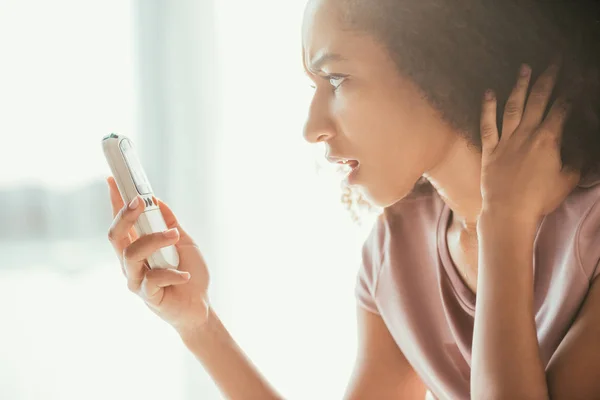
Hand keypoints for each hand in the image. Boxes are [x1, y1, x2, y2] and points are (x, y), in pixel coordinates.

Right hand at [106, 177, 209, 334]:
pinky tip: (185, 275)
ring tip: (175, 236)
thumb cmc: (190, 273)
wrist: (200, 307)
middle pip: (115, 236)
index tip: (113, 179)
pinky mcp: (147, 296)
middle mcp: (131, 263)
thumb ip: (169, 222)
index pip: (121, 221)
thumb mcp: (183, 241)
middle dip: (124, 215)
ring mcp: (136, 280)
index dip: (115, 200)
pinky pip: (154, 280)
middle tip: (139, 201)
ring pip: (131, 254)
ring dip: (154, 240)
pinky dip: (172, 274)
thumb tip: (156, 200)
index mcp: (137, 247)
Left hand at [479, 63, 580, 221]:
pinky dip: (487, 107)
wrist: (509, 212)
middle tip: (554, 60)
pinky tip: (488, 92)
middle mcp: (527, 134)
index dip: (572, 90)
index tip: (577, 76)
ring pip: (514, 106)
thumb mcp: (567, 180)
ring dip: (520, 85)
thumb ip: (575, 161)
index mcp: (549, 139)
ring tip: (525, 67)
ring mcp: (506, 140)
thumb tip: (581, 150)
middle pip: (539, 100)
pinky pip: (487, 124)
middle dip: (548, 78)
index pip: (563, 107)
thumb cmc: (540, 199)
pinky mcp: (489, 150)